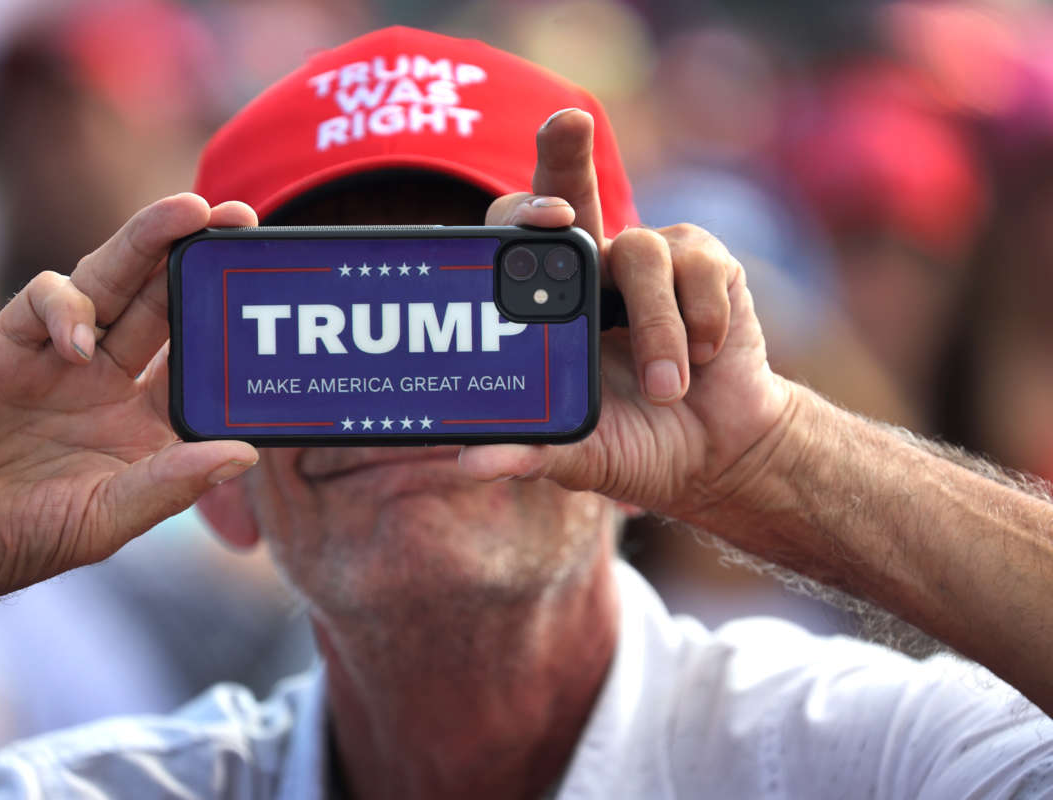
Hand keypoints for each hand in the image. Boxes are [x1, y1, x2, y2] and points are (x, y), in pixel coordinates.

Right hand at [0, 194, 258, 621]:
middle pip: (165, 304)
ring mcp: (61, 358)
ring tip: (188, 213)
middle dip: (199, 259)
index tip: (272, 298)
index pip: (202, 362)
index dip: (234, 329)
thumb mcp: (103, 520)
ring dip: (150, 243)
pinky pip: (47, 298)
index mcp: (145, 424)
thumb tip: (244, 454)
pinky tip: (77, 343)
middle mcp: (111, 382)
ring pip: (115, 283)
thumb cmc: (15, 540)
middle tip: (241, 217)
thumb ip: (169, 484)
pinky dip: (68, 305)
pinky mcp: (5, 342)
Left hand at [460, 110, 794, 519]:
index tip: (540, 220)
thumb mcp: (577, 453)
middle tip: (566, 124)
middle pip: (569, 186)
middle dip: (565, 150)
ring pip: (638, 252)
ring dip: (655, 328)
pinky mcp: (706, 264)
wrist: (717, 457)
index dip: (520, 217)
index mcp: (548, 303)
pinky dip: (699, 320)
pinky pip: (698, 267)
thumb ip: (528, 451)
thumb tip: (467, 460)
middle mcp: (593, 266)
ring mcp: (650, 259)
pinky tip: (703, 357)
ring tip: (665, 387)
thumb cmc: (634, 444)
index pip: (516, 237)